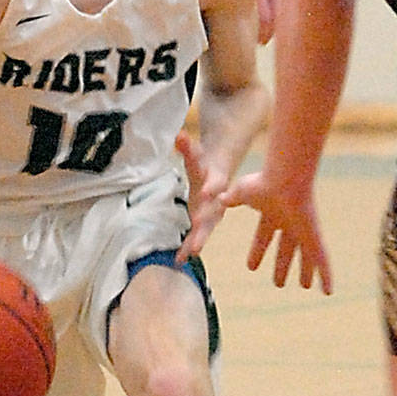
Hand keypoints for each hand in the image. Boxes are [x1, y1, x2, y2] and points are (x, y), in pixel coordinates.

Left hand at [175, 128, 229, 261]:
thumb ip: (187, 146)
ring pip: (206, 229)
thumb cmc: (204, 164)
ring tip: (189, 254)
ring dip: (197, 241)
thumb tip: (178, 135)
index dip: (212, 187)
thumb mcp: (196, 153)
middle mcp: (216, 200)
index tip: (207, 193)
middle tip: (198, 242)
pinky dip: (188, 248)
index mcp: (216, 181)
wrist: (218, 173)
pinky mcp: (204, 222)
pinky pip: (196, 236)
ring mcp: (211, 213)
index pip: (215, 183)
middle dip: (204, 227)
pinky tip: (179, 261)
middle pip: (212, 213)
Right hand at [221, 169, 331, 292]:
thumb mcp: (241, 193)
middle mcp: (289, 223)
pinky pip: (322, 261)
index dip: (257, 252)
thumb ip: (232, 198)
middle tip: (278, 282)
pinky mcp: (314, 237)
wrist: (285, 180)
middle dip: (282, 265)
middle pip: (286, 249)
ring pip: (306, 256)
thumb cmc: (262, 184)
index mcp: (272, 214)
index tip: (251, 267)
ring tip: (303, 286)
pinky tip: (328, 291)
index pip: (263, 238)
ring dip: (304, 271)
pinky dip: (326, 276)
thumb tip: (218, 199)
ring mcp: (304, 231)